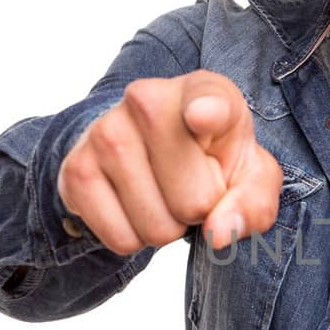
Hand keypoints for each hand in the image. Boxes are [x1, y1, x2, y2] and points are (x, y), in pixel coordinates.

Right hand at [58, 70, 284, 253]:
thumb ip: (254, 203)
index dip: (208, 112)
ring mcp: (104, 132)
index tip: (202, 116)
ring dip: (167, 227)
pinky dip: (134, 238)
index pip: (206, 100)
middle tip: (191, 185)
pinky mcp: (76, 169)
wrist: (150, 148)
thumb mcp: (251, 175)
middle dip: (200, 212)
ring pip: (156, 227)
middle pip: (194, 202)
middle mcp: (147, 98)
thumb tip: (219, 233)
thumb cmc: (212, 158)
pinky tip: (135, 203)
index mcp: (205, 90)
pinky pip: (120, 239)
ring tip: (164, 193)